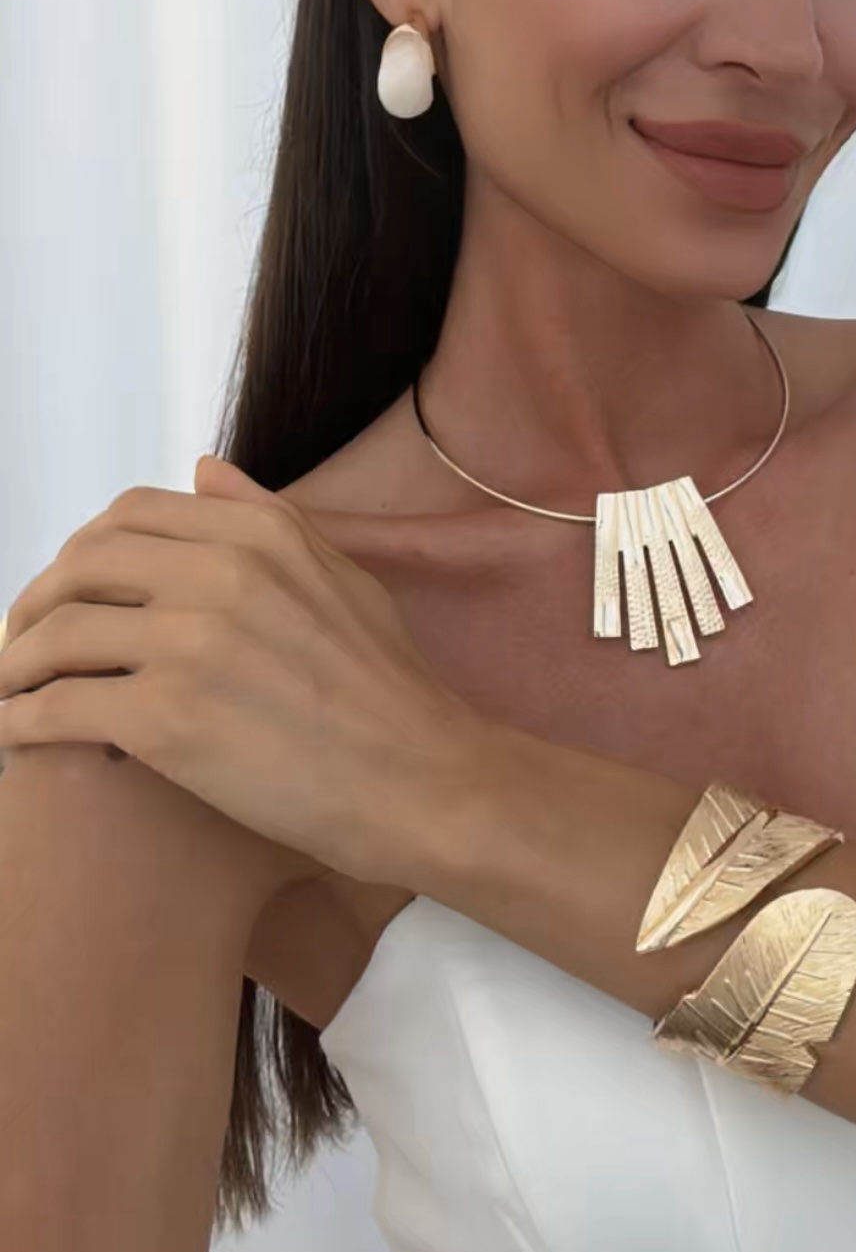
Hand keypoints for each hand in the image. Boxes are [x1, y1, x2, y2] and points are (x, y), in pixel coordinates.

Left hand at [0, 457, 476, 887]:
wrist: (419, 780)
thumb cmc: (388, 692)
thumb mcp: (343, 578)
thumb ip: (269, 518)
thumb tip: (203, 471)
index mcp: (259, 535)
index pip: (128, 516)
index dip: (81, 552)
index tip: (68, 591)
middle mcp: (219, 574)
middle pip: (79, 567)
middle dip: (34, 604)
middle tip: (24, 643)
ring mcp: (189, 643)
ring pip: (55, 636)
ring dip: (16, 664)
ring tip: (9, 691)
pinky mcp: (165, 718)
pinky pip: (56, 707)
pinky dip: (19, 720)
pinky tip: (16, 734)